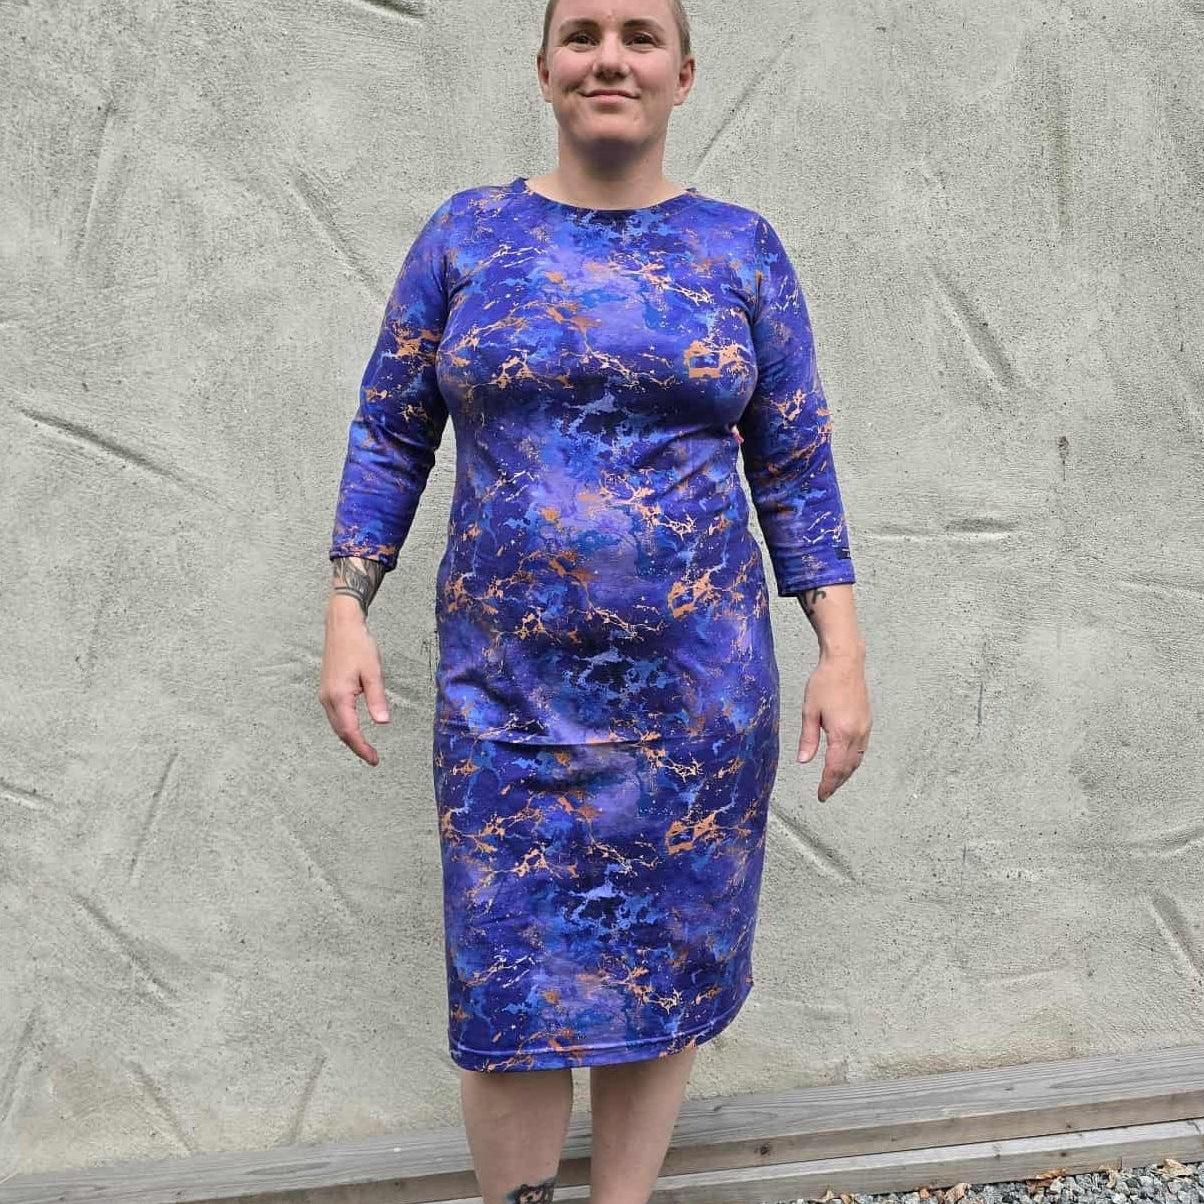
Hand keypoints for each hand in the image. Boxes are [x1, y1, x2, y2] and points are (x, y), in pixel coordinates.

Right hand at [317, 599, 389, 765]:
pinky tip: (354, 729)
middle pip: (341, 732)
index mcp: (339, 696)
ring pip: (336, 725)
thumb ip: (377, 699)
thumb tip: (382, 722)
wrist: (341, 626)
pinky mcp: (326, 690)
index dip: (362, 748)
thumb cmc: (358, 645)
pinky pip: (334, 715)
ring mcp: (325, 694)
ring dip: (349, 738)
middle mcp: (327, 698)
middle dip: (356, 747)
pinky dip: (344, 726)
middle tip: (372, 758)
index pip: (350, 731)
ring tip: (365, 748)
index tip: (374, 759)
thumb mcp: (373, 672)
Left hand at [796, 651, 871, 800]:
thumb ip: (808, 738)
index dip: (828, 784)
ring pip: (857, 760)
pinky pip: (861, 749)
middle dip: (837, 782)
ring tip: (833, 782)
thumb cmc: (824, 683)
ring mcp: (865, 728)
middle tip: (825, 793)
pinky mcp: (867, 722)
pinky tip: (844, 763)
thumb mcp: (810, 711)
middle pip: (848, 767)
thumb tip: (803, 761)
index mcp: (841, 733)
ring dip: (846, 773)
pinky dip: (853, 761)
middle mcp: (857, 733)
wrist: (845, 662)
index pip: (835, 767)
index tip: (821, 795)